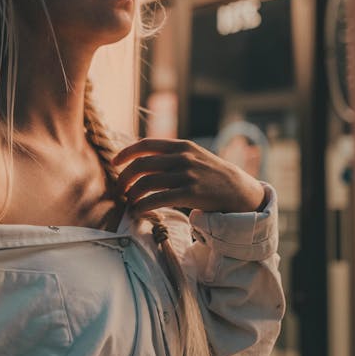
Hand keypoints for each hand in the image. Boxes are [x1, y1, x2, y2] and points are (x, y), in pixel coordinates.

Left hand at [111, 137, 264, 214]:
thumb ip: (172, 155)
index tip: (115, 163)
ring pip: (147, 183)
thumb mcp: (194, 156)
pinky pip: (158, 199)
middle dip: (125, 178)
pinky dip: (143, 205)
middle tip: (120, 189)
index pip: (146, 144)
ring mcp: (186, 175)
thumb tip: (143, 159)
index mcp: (181, 146)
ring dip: (133, 194)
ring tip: (130, 201)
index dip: (126, 153)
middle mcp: (182, 158)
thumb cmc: (212, 175)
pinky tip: (139, 210)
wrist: (239, 190)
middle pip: (141, 165)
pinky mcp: (190, 194)